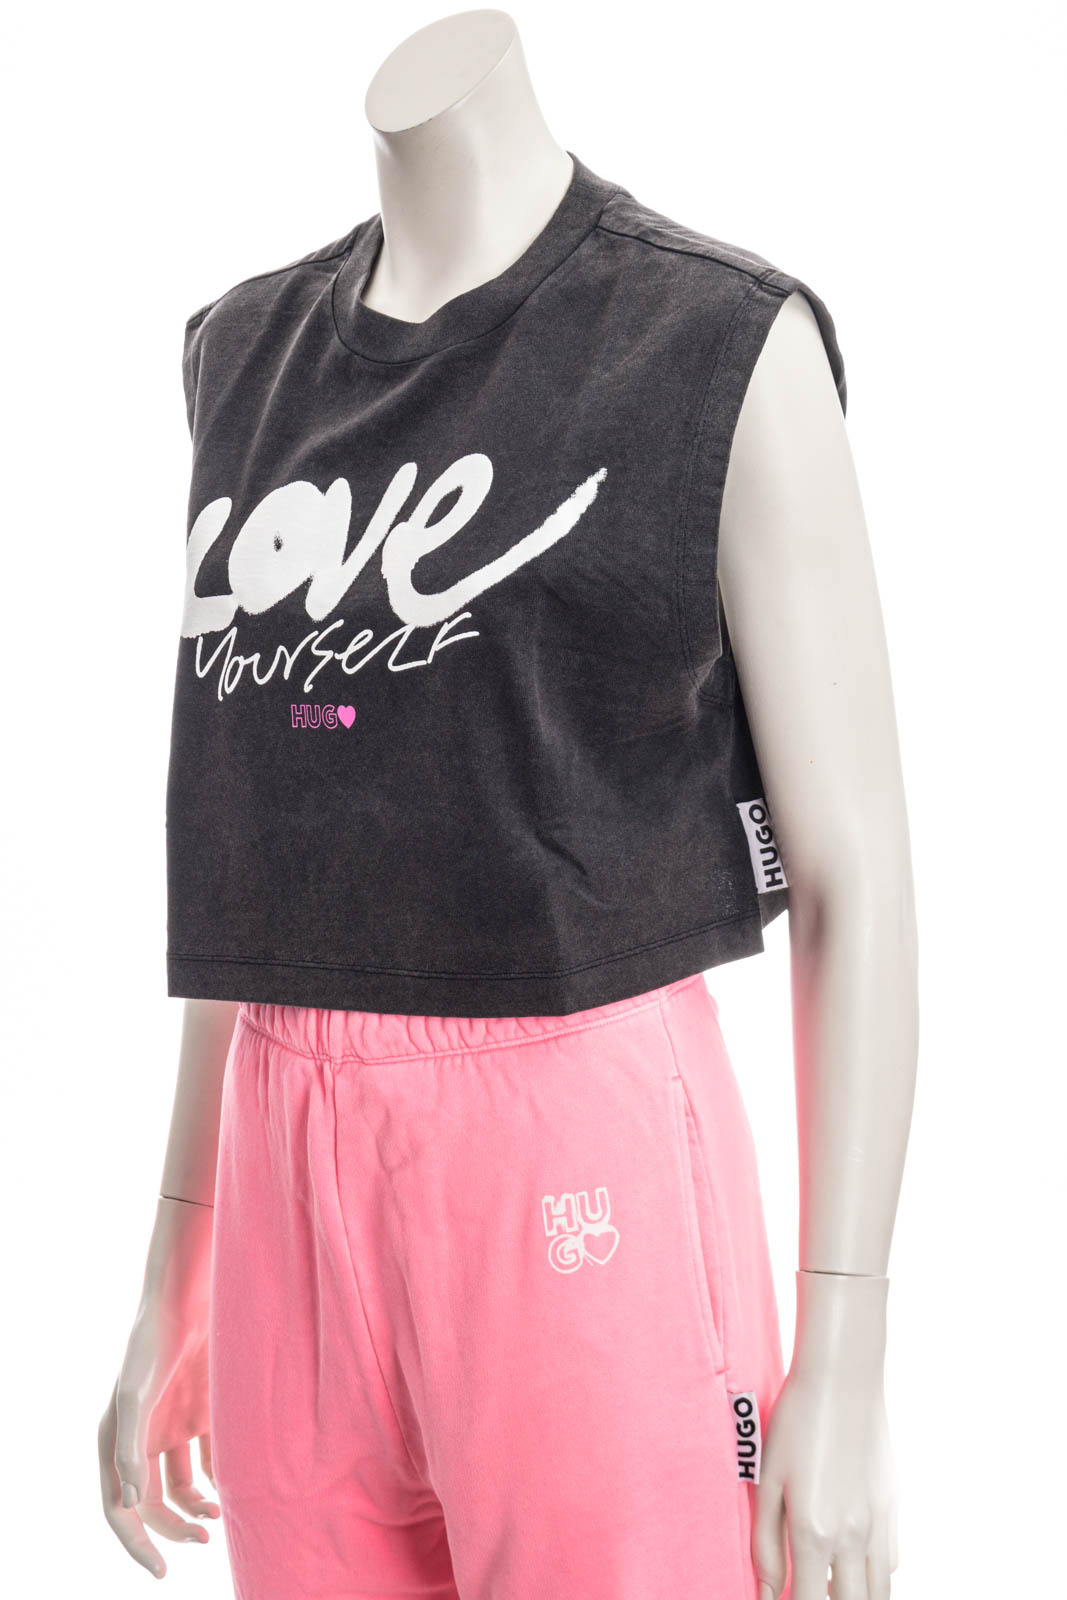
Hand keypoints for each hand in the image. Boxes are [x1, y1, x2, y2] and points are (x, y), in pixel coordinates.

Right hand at [98, 1197, 219, 1577]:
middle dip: (174, 1530)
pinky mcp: (203, 1411)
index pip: (119, 1509)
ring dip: (197, 1510)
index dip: (136, 1543)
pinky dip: (219, 1479)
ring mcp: (173, 1426)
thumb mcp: (136, 1392)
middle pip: (153, 1506)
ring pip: (182, 1487)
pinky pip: (209, 1460)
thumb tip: (132, 1502)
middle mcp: (143, 1439)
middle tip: (205, 1541)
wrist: (191, 1295)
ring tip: (219, 1518)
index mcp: (116, 1441)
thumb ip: (130, 1446)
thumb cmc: (155, 1339)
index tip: (160, 1571)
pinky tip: (234, 1486)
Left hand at [752, 1362, 897, 1599]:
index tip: (785, 1596)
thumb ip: (766, 1543)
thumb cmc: (795, 1424)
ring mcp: (879, 1523)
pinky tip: (852, 1557)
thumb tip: (767, 1593)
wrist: (842, 1379)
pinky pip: (890, 1561)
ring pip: (881, 1591)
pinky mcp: (893, 1507)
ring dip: (856, 1596)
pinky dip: (874, 1573)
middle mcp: (853, 1537)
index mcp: (814, 1532)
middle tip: (810, 1588)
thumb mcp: (768, 1481)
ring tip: (831, 1585)